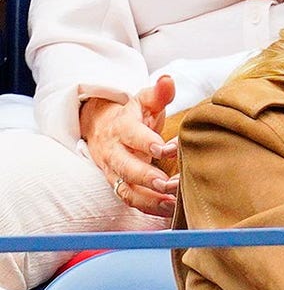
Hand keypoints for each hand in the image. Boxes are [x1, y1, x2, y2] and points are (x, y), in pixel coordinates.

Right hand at [79, 76, 179, 216]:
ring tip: (174, 201)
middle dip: (148, 177)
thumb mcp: (143, 100)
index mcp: (122, 128)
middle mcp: (114, 152)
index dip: (149, 143)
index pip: (133, 135)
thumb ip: (158, 93)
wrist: (102, 127)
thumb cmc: (133, 115)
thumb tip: (168, 80)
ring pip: (127, 190)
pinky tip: (170, 210)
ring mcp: (114, 171)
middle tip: (171, 183)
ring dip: (151, 198)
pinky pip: (131, 201)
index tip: (170, 148)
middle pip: (126, 168)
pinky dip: (150, 208)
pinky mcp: (119, 185)